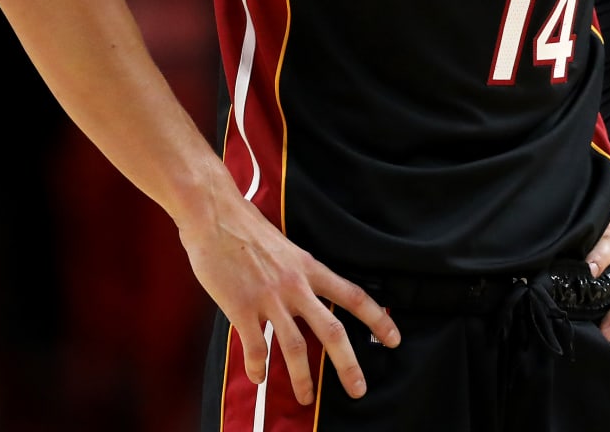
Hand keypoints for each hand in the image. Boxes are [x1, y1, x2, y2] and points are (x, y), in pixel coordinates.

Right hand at [179, 194, 399, 404]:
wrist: (214, 213)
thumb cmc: (244, 226)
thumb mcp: (284, 246)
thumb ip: (296, 271)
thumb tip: (303, 290)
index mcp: (308, 267)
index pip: (352, 295)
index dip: (377, 319)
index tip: (395, 337)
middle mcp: (295, 285)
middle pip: (331, 330)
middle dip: (347, 364)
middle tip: (358, 390)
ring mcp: (269, 297)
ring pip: (295, 346)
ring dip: (301, 377)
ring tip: (305, 397)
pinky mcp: (241, 306)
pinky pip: (255, 347)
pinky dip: (258, 367)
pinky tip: (258, 377)